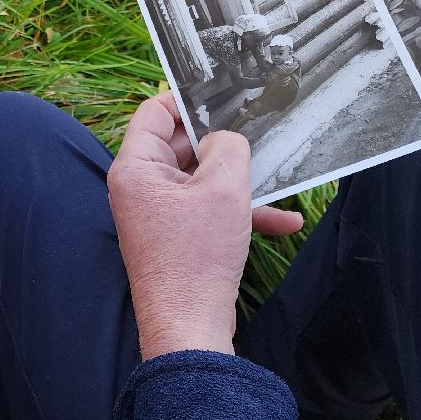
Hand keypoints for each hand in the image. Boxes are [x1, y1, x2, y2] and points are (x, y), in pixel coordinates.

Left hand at [107, 93, 302, 360]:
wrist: (190, 327)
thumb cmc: (196, 258)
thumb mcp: (223, 188)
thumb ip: (228, 147)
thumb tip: (227, 137)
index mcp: (136, 168)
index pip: (153, 112)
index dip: (187, 99)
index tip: (222, 92)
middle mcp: (140, 188)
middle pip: (182, 145)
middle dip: (224, 141)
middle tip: (259, 127)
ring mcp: (159, 214)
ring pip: (203, 180)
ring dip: (242, 182)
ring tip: (279, 175)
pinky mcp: (178, 238)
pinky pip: (210, 212)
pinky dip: (242, 213)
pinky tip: (285, 223)